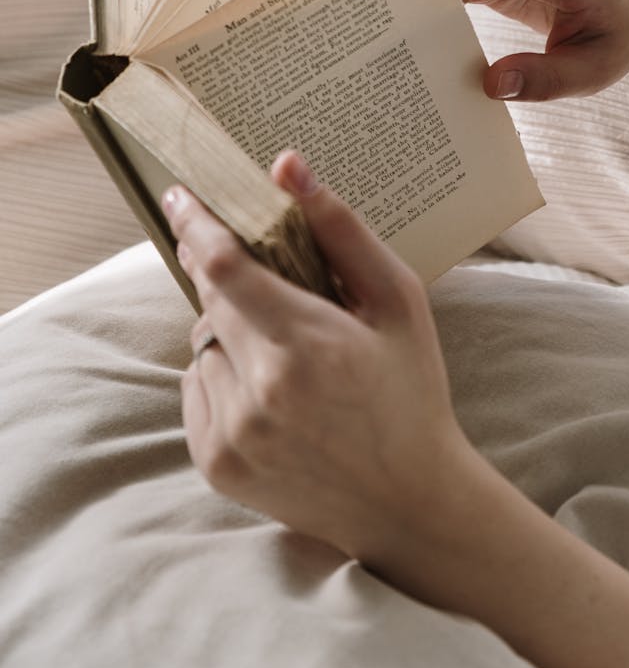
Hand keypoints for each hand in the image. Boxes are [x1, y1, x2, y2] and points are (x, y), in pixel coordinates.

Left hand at [163, 152, 469, 564]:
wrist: (409, 502)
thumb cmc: (410, 390)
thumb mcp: (397, 301)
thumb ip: (341, 230)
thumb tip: (287, 165)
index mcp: (309, 344)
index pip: (226, 268)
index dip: (197, 224)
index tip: (178, 194)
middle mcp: (262, 392)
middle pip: (209, 301)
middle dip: (222, 276)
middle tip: (259, 278)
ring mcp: (235, 433)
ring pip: (202, 346)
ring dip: (230, 334)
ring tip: (288, 359)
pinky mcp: (218, 464)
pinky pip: (197, 390)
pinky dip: (223, 378)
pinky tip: (273, 396)